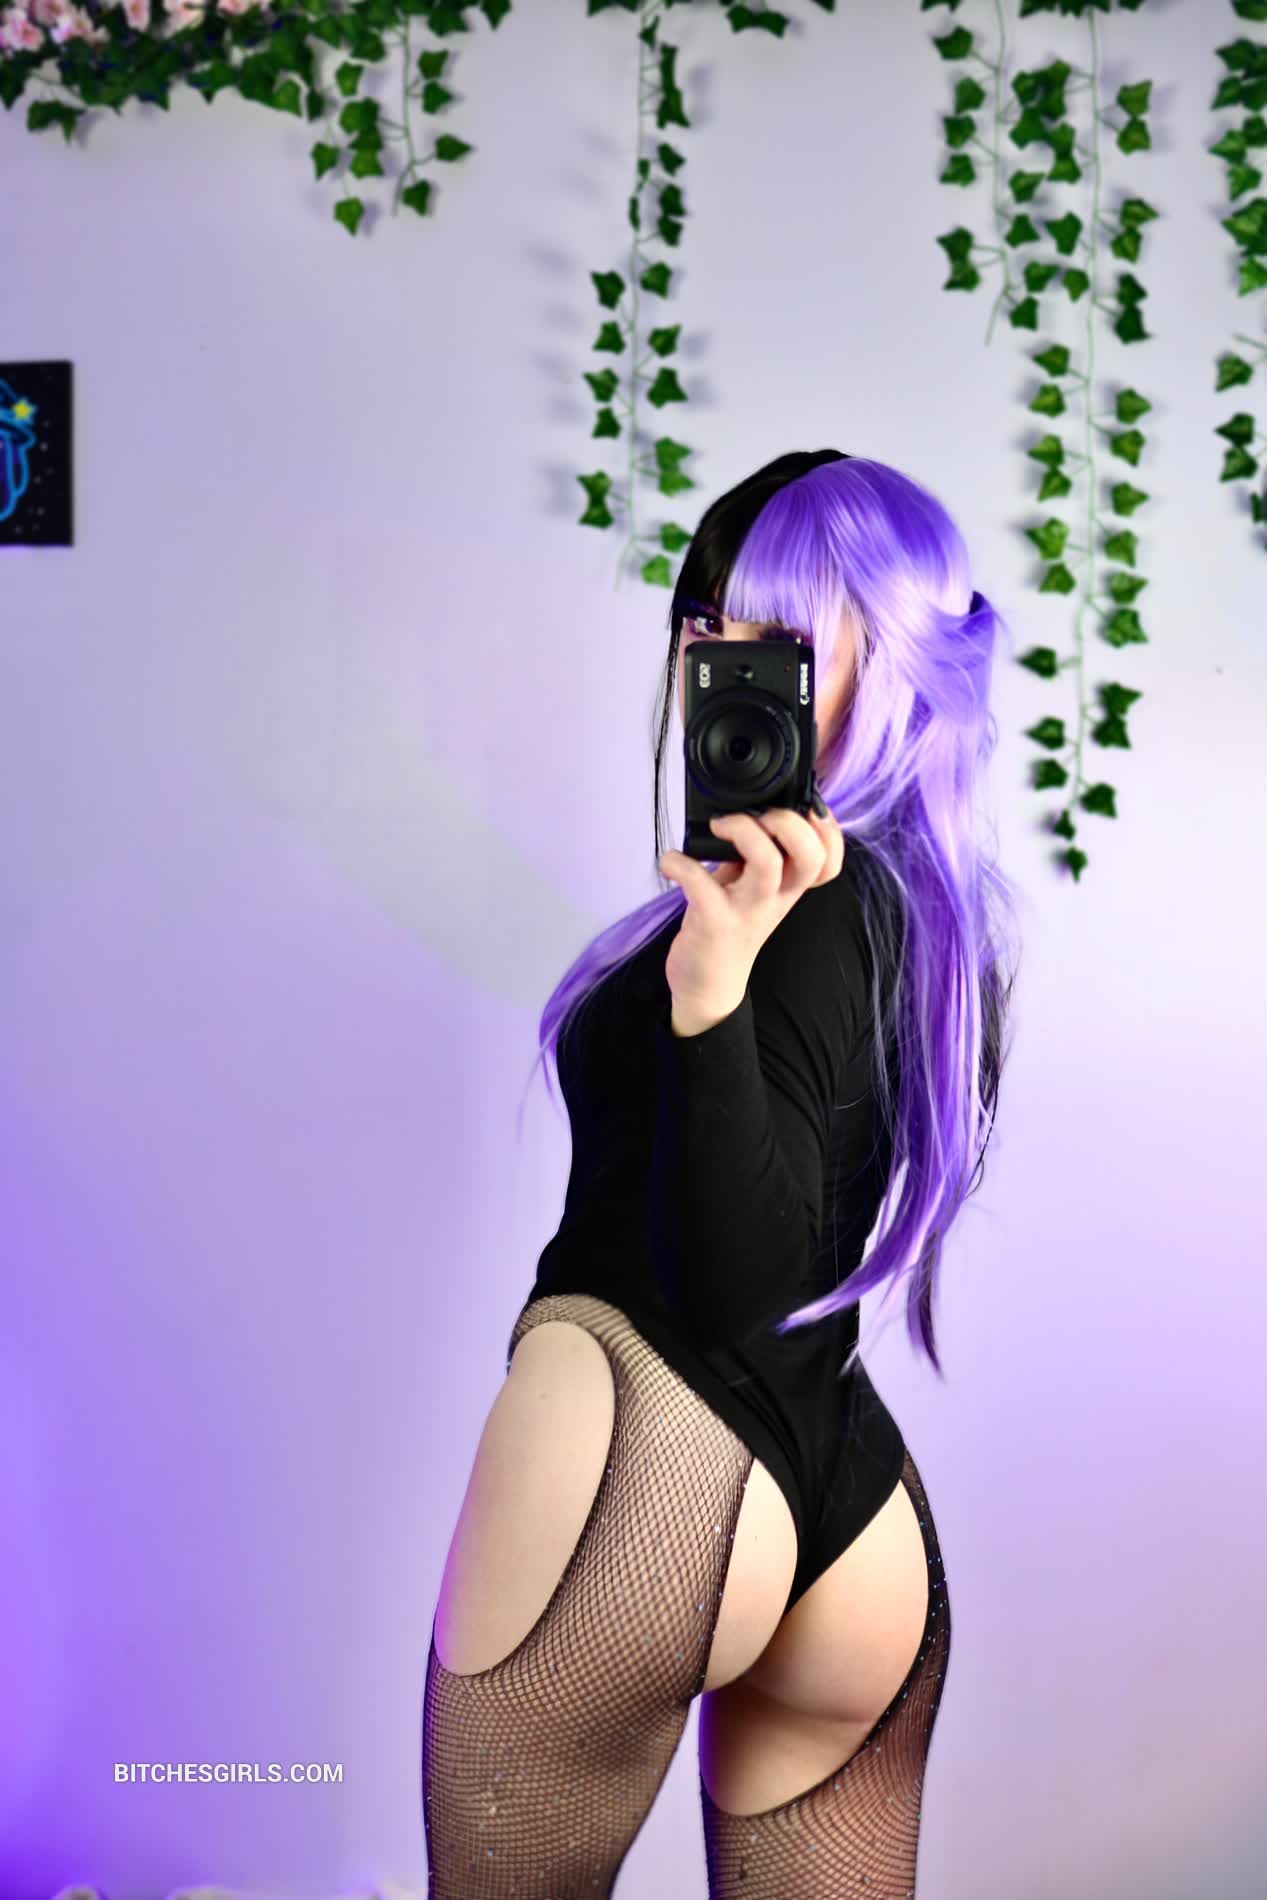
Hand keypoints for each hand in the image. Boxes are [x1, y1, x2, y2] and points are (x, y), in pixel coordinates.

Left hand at [658, 803, 845, 1024]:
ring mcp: (746, 910)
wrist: (708, 985)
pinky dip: (679, 863)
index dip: (828, 831)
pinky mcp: (713, 921)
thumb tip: (748, 809)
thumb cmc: (730, 926)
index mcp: (789, 888)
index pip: (830, 860)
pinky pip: (699, 881)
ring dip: (742, 831)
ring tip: (718, 826)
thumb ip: (758, 855)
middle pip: (809, 855)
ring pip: (767, 863)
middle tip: (755, 815)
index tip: (802, 809)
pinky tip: (672, 862)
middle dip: (787, 822)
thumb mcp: (754, 891)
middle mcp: (775, 898)